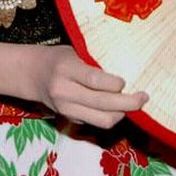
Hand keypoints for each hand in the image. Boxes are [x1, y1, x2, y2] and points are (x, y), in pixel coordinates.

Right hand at [26, 45, 147, 128]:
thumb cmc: (57, 57)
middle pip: (102, 104)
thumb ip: (93, 63)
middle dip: (128, 103)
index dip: (115, 84)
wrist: (31, 74)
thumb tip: (124, 72)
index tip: (126, 81)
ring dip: (122, 113)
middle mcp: (65, 92)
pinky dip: (110, 116)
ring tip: (133, 103)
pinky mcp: (69, 120)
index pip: (94, 81)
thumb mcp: (73, 52)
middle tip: (144, 97)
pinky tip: (118, 107)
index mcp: (65, 69)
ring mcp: (66, 109)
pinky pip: (96, 123)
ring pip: (102, 120)